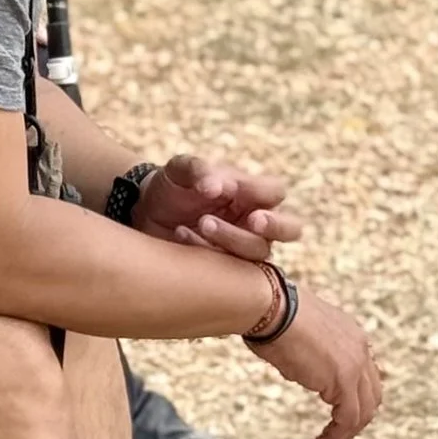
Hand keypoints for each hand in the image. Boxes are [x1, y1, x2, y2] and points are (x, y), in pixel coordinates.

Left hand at [134, 153, 302, 259]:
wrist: (146, 212)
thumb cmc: (172, 186)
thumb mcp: (180, 169)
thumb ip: (199, 170)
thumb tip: (218, 187)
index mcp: (250, 192)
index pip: (275, 192)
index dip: (260, 192)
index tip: (232, 189)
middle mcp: (254, 221)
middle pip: (291, 229)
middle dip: (276, 226)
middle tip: (253, 220)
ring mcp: (243, 247)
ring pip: (259, 251)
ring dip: (232, 237)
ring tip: (203, 222)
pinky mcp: (226, 268)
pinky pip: (231, 269)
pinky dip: (206, 250)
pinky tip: (182, 234)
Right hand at [249, 285, 382, 438]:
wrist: (269, 306)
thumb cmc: (269, 313)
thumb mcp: (295, 330)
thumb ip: (305, 348)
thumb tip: (295, 362)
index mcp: (350, 332)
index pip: (364, 371)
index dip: (353, 395)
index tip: (336, 410)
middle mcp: (360, 347)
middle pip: (371, 394)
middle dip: (355, 417)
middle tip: (336, 433)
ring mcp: (355, 364)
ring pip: (363, 411)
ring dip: (346, 433)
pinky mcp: (344, 381)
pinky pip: (348, 419)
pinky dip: (337, 437)